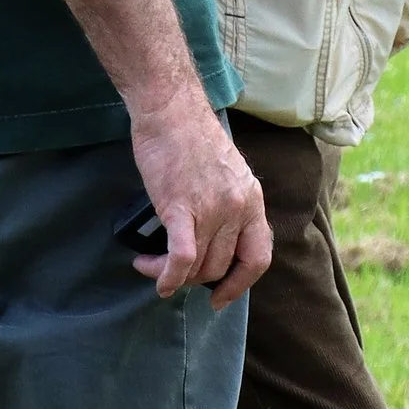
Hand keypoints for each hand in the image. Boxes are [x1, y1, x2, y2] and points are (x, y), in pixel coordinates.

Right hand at [127, 95, 271, 307]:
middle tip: (171, 272)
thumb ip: (229, 203)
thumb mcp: (228, 172)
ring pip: (197, 266)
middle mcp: (237, 207)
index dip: (239, 284)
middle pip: (220, 266)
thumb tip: (216, 239)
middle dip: (194, 278)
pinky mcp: (181, 208)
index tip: (220, 297)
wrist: (171, 111)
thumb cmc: (192, 137)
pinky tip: (157, 279)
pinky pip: (180, 258)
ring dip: (171, 276)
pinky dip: (167, 276)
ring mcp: (211, 209)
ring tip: (149, 265)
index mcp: (251, 198)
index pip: (258, 256)